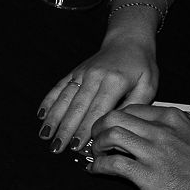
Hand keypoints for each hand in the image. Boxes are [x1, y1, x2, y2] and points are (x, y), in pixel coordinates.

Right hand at [38, 32, 158, 152]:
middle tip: (57, 149)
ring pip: (65, 98)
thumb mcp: (148, 85)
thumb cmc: (141, 66)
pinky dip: (49, 101)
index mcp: (115, 81)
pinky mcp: (75, 72)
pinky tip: (41, 116)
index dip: (85, 130)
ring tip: (45, 136)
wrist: (128, 40)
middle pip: (77, 107)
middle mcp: (95, 76)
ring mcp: (82, 73)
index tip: (77, 147)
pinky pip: (59, 87)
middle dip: (65, 130)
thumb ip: (134, 106)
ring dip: (53, 119)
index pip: (97, 111)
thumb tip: (116, 125)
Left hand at [82, 106, 189, 189]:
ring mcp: (153, 152)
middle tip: (95, 139)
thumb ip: (168, 128)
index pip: (130, 108)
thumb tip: (145, 131)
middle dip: (98, 127)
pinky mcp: (148, 175)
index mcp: (171, 117)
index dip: (113, 118)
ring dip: (96, 145)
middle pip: (114, 117)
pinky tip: (95, 170)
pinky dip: (98, 166)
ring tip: (96, 154)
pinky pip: (112, 165)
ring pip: (109, 135)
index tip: (108, 128)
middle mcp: (160, 129)